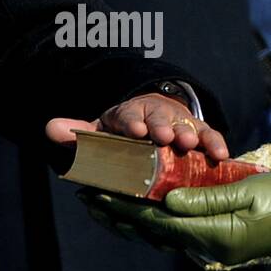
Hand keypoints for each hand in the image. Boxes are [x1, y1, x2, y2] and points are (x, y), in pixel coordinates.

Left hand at [46, 92, 228, 160]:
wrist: (154, 119)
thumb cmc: (125, 132)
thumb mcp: (101, 131)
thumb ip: (78, 133)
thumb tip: (49, 129)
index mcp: (129, 115)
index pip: (128, 116)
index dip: (131, 123)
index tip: (134, 130)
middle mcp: (155, 116)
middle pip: (158, 119)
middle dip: (161, 127)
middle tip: (165, 137)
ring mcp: (179, 124)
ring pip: (185, 127)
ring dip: (189, 135)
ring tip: (192, 145)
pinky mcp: (200, 133)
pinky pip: (209, 136)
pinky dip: (215, 143)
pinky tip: (221, 155)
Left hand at [80, 172, 270, 266]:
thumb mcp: (245, 192)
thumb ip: (204, 197)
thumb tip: (166, 201)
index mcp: (212, 236)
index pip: (157, 221)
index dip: (125, 207)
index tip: (98, 193)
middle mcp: (207, 248)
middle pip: (152, 231)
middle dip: (118, 214)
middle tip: (88, 199)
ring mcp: (212, 249)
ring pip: (161, 234)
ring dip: (130, 220)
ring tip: (102, 206)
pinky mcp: (216, 244)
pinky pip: (176, 234)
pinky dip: (152, 223)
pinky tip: (138, 213)